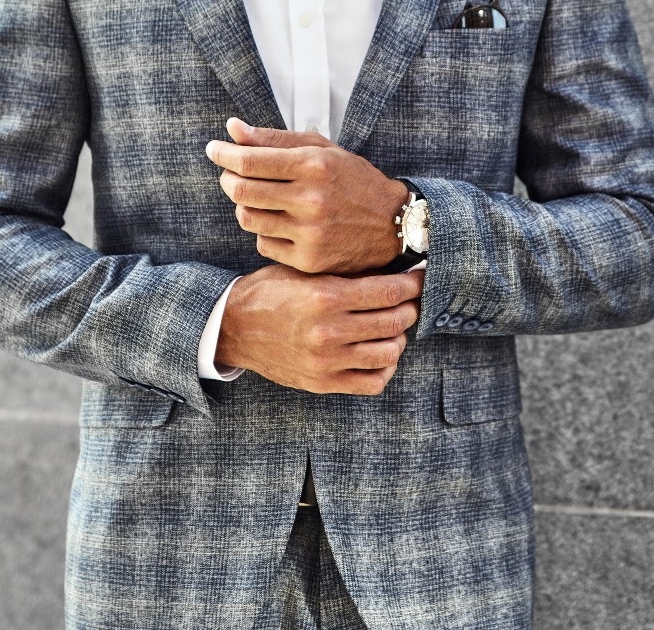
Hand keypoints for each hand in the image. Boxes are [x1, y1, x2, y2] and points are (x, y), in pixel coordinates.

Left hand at [205, 117, 409, 274]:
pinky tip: (279, 223)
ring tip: (258, 198)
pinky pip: (263, 244)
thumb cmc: (354, 181)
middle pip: (241, 191)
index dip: (223, 154)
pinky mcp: (309, 260)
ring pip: (248, 218)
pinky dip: (264, 232)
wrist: (394, 225)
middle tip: (231, 174)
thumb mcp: (322, 150)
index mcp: (314, 166)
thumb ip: (275, 139)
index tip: (214, 149)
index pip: (249, 161)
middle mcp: (311, 200)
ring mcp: (310, 233)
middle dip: (228, 179)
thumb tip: (232, 129)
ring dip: (244, 206)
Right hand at [215, 265, 423, 394]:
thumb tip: (391, 270)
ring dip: (399, 338)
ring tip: (394, 327)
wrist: (232, 327)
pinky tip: (380, 354)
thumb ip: (344, 274)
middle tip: (410, 301)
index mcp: (325, 297)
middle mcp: (329, 331)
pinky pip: (372, 382)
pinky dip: (384, 368)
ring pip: (390, 353)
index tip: (420, 278)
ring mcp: (326, 361)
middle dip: (410, 308)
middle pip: (395, 321)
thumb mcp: (304, 271)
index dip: (412, 284)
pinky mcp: (322, 382)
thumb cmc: (270, 292)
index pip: (388, 292)